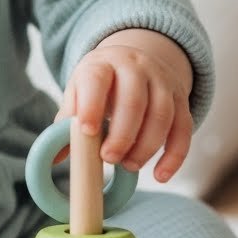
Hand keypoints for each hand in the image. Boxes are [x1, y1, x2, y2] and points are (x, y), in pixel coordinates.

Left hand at [57, 30, 193, 182]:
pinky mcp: (182, 101)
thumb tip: (53, 158)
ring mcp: (162, 82)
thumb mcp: (80, 92)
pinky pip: (184, 129)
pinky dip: (174, 156)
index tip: (87, 132)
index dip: (91, 106)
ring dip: (146, 147)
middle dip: (122, 134)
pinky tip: (160, 176)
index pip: (97, 80)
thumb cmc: (99, 85)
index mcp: (102, 64)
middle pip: (134, 101)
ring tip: (128, 165)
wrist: (135, 61)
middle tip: (108, 158)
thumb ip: (68, 121)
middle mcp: (136, 68)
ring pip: (162, 115)